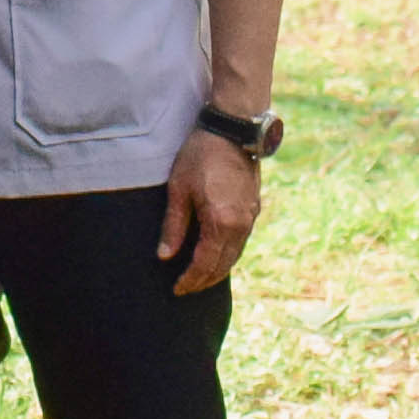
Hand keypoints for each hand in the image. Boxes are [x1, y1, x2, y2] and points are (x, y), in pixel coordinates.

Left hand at [157, 128, 261, 296]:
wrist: (233, 128)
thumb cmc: (201, 154)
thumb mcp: (179, 189)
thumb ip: (174, 226)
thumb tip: (165, 256)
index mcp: (221, 222)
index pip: (204, 264)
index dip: (190, 280)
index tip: (176, 290)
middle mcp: (241, 224)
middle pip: (223, 265)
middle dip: (203, 281)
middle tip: (186, 289)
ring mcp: (250, 216)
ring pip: (235, 255)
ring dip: (217, 270)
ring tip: (199, 277)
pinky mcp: (254, 207)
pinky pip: (241, 241)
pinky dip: (227, 254)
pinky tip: (215, 254)